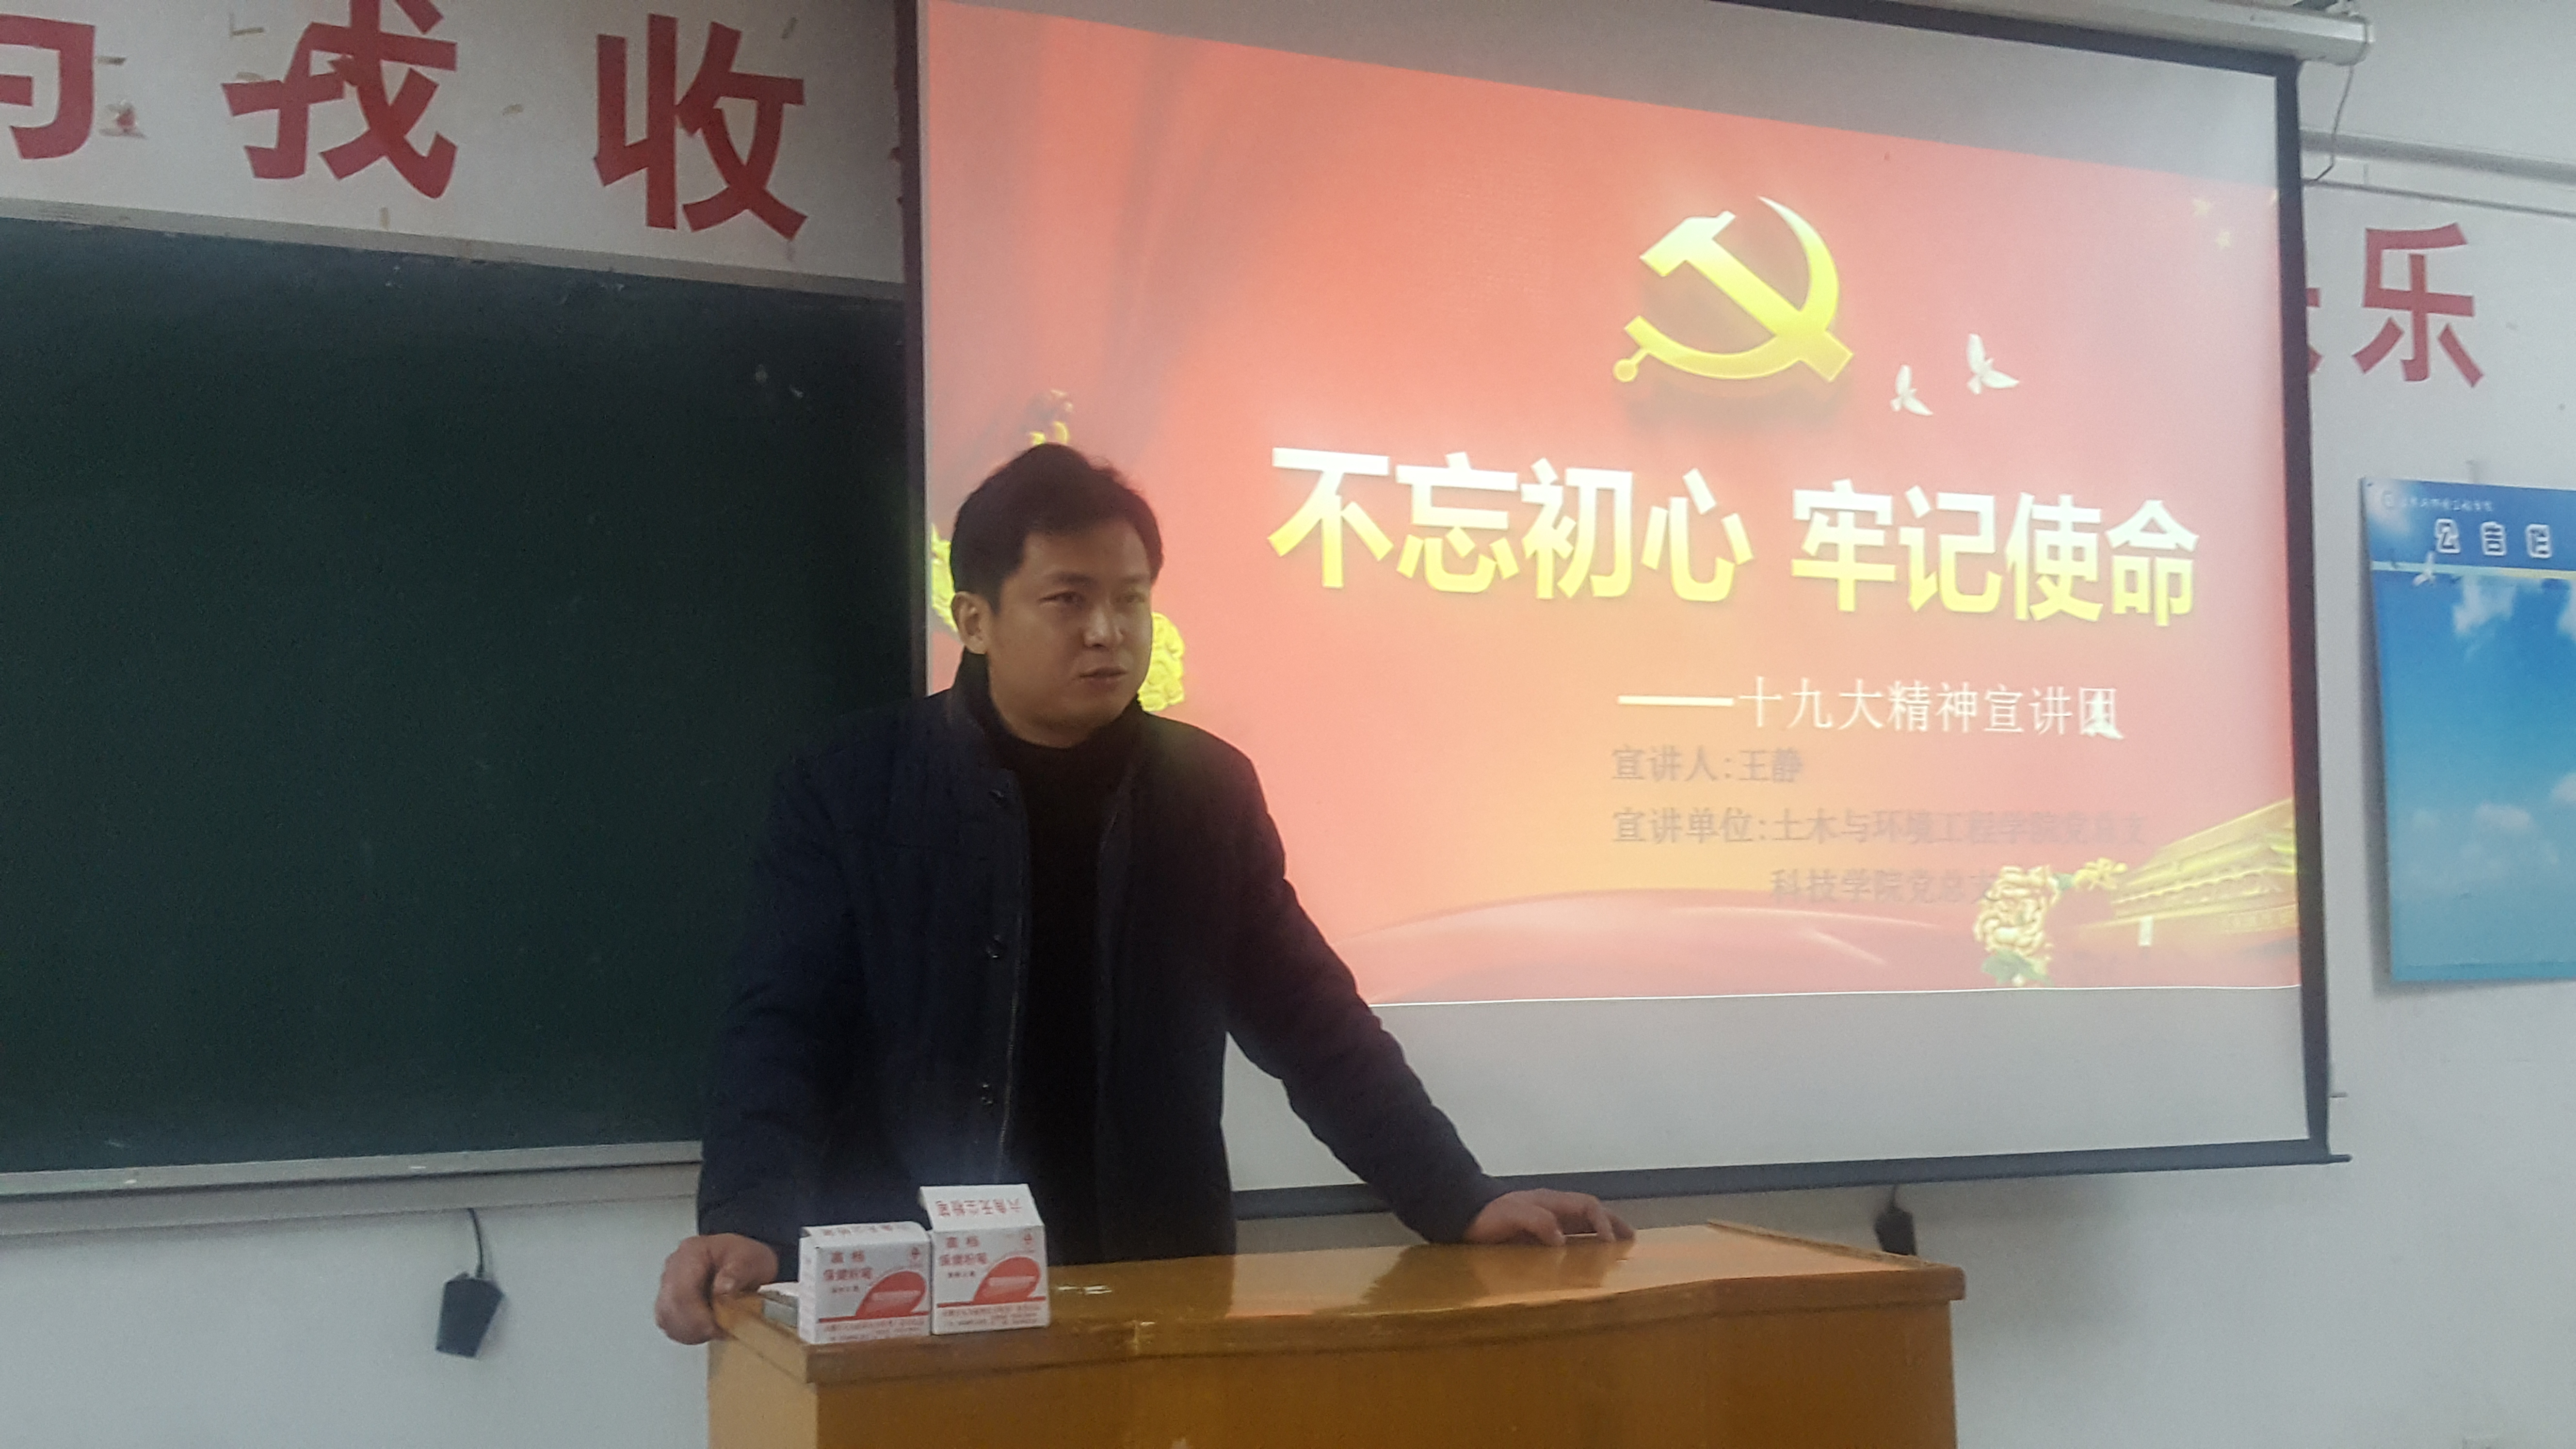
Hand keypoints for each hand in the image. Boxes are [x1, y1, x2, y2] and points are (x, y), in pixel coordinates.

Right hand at [654, 1233, 779, 1344]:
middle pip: (670, 1305)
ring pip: (666, 1316)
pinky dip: (684, 1332)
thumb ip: (738, 1273)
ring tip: (713, 1331)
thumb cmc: (745, 1259)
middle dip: (693, 1327)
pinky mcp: (669, 1298)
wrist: (742, 1261)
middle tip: (717, 1332)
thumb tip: (722, 1289)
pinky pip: (668, 1321)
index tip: (716, 1327)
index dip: (696, 1315)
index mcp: (692, 1252)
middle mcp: (675, 1266)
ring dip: (689, 1332)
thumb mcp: (752, 1260)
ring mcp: (669, 1282)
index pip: (682, 1289)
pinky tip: (703, 1332)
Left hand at [1463, 1189, 1634, 1246]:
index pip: (1586, 1206)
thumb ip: (1536, 1221)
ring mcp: (1544, 1219)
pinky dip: (1582, 1241)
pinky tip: (1584, 1256)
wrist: (1461, 1215)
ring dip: (1600, 1232)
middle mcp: (1551, 1208)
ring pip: (1581, 1222)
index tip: (1610, 1243)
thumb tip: (1563, 1239)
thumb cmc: (1486, 1216)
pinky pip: (1567, 1234)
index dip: (1603, 1221)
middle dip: (1612, 1223)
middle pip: (1590, 1211)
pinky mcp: (1535, 1232)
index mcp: (1549, 1201)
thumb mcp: (1510, 1216)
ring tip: (1616, 1247)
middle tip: (1630, 1239)